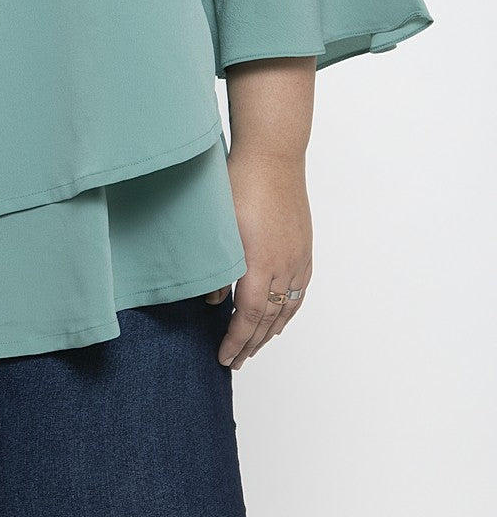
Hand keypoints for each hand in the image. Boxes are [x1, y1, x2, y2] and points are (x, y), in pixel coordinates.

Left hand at [203, 147, 312, 370]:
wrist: (272, 155)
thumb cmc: (240, 183)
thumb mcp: (219, 226)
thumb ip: (215, 267)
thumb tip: (211, 300)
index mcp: (260, 263)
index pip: (247, 316)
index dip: (235, 340)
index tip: (224, 357)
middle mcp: (284, 265)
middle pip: (268, 318)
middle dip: (251, 343)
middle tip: (236, 361)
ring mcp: (298, 257)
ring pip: (287, 307)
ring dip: (270, 331)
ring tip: (255, 347)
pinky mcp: (304, 247)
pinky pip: (300, 290)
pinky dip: (288, 310)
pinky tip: (280, 317)